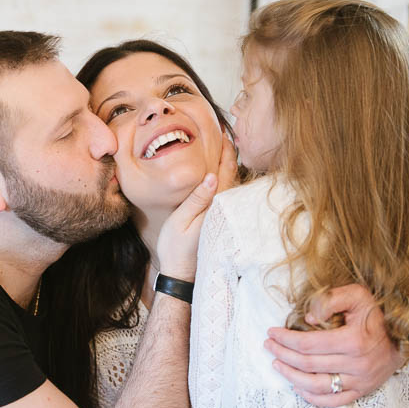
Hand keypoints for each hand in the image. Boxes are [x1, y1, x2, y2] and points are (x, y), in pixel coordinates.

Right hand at [156, 134, 236, 280]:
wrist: (180, 274)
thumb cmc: (176, 248)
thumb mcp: (181, 221)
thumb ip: (196, 198)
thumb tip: (212, 175)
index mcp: (216, 208)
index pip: (225, 174)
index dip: (226, 153)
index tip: (225, 134)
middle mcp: (224, 211)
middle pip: (232, 176)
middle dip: (231, 155)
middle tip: (227, 134)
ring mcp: (224, 216)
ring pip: (232, 185)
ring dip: (230, 165)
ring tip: (227, 147)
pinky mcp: (220, 221)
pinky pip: (227, 194)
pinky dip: (226, 178)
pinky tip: (222, 171)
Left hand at [264, 284, 403, 406]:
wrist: (405, 336)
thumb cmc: (376, 314)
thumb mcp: (356, 295)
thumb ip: (330, 301)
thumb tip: (309, 318)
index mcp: (353, 340)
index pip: (308, 344)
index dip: (285, 339)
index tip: (272, 332)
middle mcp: (356, 364)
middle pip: (308, 364)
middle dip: (282, 353)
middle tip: (269, 345)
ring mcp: (359, 381)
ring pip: (316, 386)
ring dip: (291, 376)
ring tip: (277, 363)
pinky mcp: (362, 391)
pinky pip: (332, 401)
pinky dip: (311, 397)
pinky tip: (296, 385)